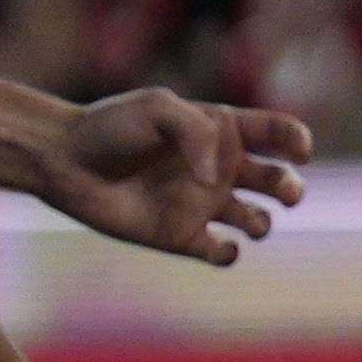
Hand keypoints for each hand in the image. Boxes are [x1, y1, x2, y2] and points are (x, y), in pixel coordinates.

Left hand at [40, 87, 311, 263]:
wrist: (63, 161)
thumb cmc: (108, 127)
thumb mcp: (157, 107)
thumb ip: (196, 132)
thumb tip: (216, 179)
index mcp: (221, 132)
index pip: (276, 134)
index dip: (297, 141)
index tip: (299, 151)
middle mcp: (218, 169)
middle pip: (278, 180)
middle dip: (290, 187)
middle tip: (283, 191)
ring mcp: (202, 205)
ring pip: (257, 220)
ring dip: (264, 223)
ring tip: (248, 220)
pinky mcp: (182, 237)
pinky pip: (223, 253)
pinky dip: (231, 254)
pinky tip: (219, 245)